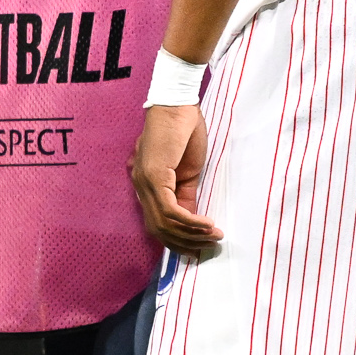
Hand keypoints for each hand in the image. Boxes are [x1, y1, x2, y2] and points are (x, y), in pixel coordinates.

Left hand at [130, 104, 222, 255]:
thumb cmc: (183, 133)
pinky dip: (191, 222)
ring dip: (192, 235)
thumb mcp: (187, 171)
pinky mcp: (155, 176)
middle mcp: (141, 186)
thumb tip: (191, 219)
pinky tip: (208, 224)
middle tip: (208, 247)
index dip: (176, 240)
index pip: (156, 223)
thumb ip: (185, 194)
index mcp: (147, 186)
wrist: (177, 106)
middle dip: (185, 243)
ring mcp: (145, 182)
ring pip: (165, 223)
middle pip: (158, 229)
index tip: (198, 248)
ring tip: (214, 237)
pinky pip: (172, 211)